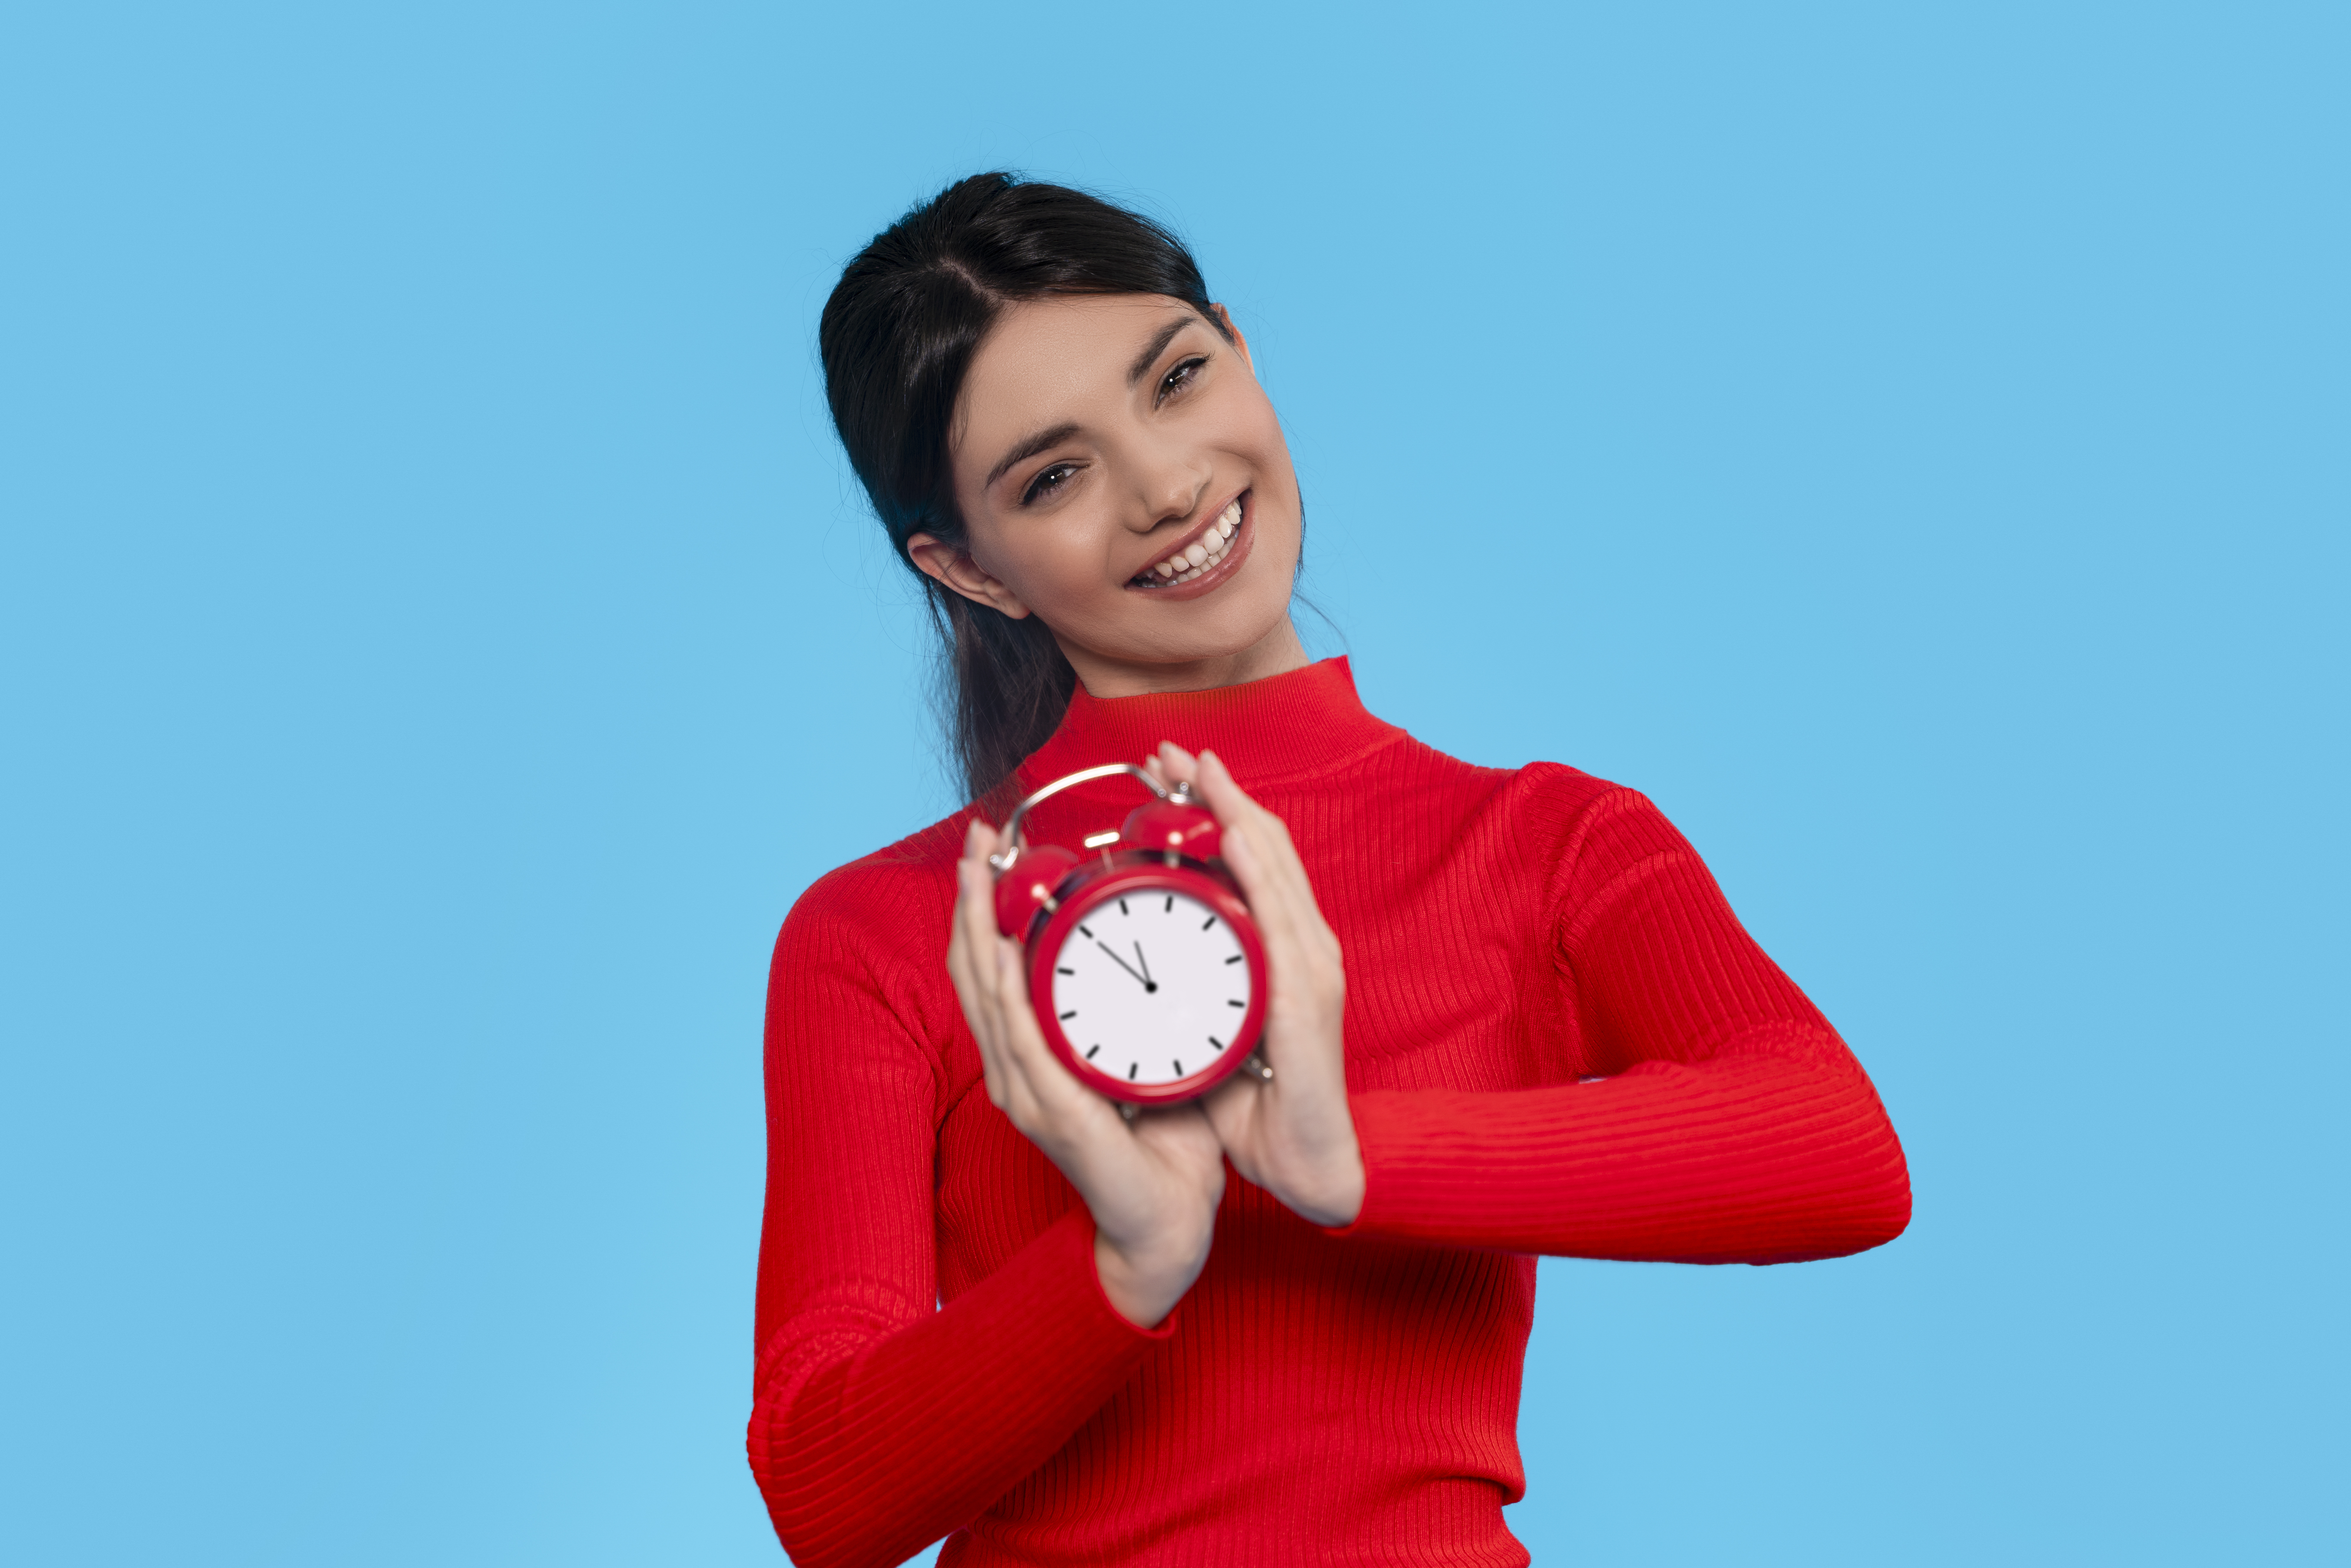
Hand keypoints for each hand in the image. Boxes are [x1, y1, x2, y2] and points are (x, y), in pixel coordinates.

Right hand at [948, 820, 1226, 1325]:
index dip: (984, 907)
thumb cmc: (1159, 1143)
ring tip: (977, 874)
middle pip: (974, 970)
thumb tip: (1149, 952)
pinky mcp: (1051, 1112)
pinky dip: (1008, 993)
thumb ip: (1129, 1012)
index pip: (993, 967)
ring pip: (986, 997)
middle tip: (975, 839)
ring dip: (978, 930)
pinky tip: (1003, 952)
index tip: (989, 848)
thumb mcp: (1139, 1056)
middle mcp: (1016, 1068)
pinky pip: (1020, 1041)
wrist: (1167, 1222)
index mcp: (1034, 1053)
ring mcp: (1027, 1092)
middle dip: (970, 901)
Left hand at [1148, 744, 1365, 1227]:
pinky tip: (1235, 834)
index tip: (1174, 768)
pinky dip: (1257, 871)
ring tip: (1196, 768)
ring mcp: (1311, 964)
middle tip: (1172, 748)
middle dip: (1219, 790)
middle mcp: (1304, 944)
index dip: (1218, 806)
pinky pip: (1281, 918)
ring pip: (1274, 867)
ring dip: (1234, 809)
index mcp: (1284, 949)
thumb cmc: (1261, 1100)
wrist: (1306, 1158)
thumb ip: (1191, 985)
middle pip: (1264, 846)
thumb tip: (1141, 959)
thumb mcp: (1215, 1024)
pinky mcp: (1305, 994)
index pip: (1252, 859)